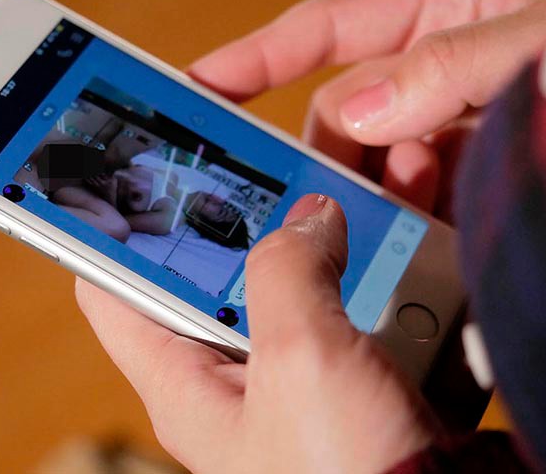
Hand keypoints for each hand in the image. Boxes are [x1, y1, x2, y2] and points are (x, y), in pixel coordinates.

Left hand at [77, 195, 439, 473]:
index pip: (115, 292)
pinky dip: (400, 275)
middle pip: (224, 275)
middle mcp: (238, 381)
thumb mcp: (299, 361)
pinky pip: (371, 313)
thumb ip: (287, 273)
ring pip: (311, 284)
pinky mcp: (364, 387)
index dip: (118, 229)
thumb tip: (309, 217)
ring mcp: (305, 383)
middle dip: (260, 213)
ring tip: (384, 177)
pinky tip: (430, 235)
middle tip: (289, 157)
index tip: (140, 171)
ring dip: (350, 233)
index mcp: (188, 383)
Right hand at [188, 0, 545, 217]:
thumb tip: (361, 112)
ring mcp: (448, 129)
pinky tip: (427, 238)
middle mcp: (437, 68)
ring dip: (371, 199)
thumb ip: (450, 66)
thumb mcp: (542, 46)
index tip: (197, 87)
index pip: (323, 27)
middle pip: (342, 111)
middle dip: (327, 157)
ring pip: (368, 167)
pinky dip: (402, 225)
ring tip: (399, 223)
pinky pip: (405, 204)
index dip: (255, 56)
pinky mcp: (462, 181)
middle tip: (312, 204)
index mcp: (442, 10)